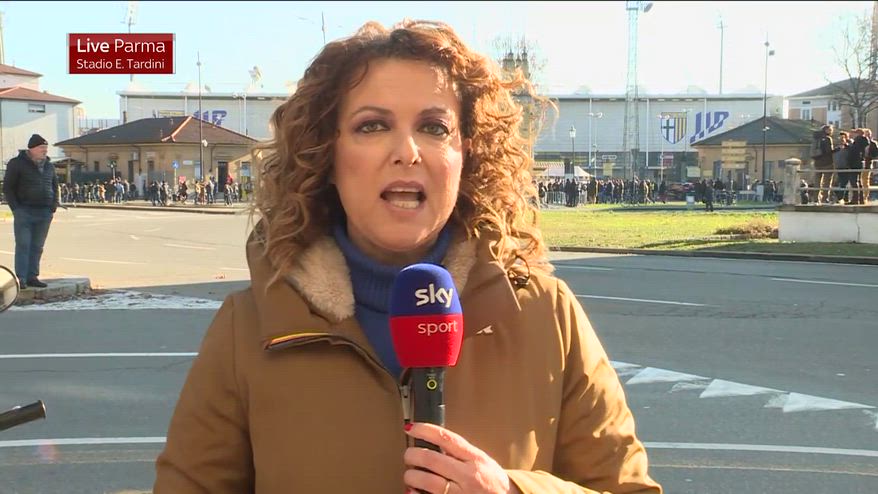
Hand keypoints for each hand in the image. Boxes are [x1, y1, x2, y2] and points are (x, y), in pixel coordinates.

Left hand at [403, 422, 518, 493]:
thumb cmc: (492, 481)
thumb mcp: (481, 460)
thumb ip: (460, 452)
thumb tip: (433, 441)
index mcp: (475, 459)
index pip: (446, 438)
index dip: (425, 430)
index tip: (411, 428)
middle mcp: (468, 476)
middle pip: (431, 459)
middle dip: (412, 455)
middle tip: (408, 455)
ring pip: (427, 481)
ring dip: (411, 476)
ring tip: (410, 475)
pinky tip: (413, 491)